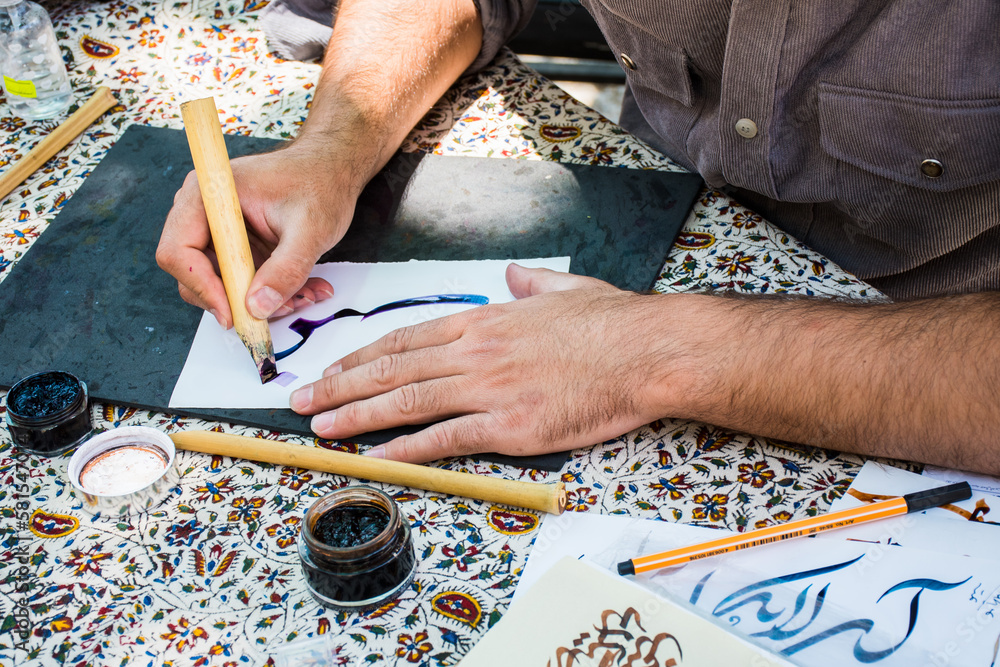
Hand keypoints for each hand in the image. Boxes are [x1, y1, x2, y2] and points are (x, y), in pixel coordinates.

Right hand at [156, 143, 357, 326]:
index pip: (178, 251)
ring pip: (220, 284)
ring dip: (257, 302)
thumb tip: (257, 307)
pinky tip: (302, 291)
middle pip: (193, 273)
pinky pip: (240, 282)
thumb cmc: (320, 184)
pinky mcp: (235, 246)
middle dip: (234, 300)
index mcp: (209, 195)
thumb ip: (286, 269)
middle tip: (274, 313)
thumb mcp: (310, 229)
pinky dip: (268, 293)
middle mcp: (204, 211)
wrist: (331, 170)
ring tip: (302, 297)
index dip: (201, 287)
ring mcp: (218, 231)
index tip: (234, 313)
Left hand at [289, 264, 686, 462]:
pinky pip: (446, 439)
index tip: (332, 367)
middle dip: (339, 385)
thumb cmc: (612, 323)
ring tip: (319, 428)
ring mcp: (490, 389)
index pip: (406, 337)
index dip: (361, 355)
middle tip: (300, 399)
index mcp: (485, 320)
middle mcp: (476, 352)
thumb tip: (515, 274)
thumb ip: (531, 283)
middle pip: (392, 368)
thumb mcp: (565, 289)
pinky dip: (406, 450)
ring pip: (407, 402)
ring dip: (356, 416)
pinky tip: (375, 457)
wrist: (648, 352)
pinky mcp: (511, 427)